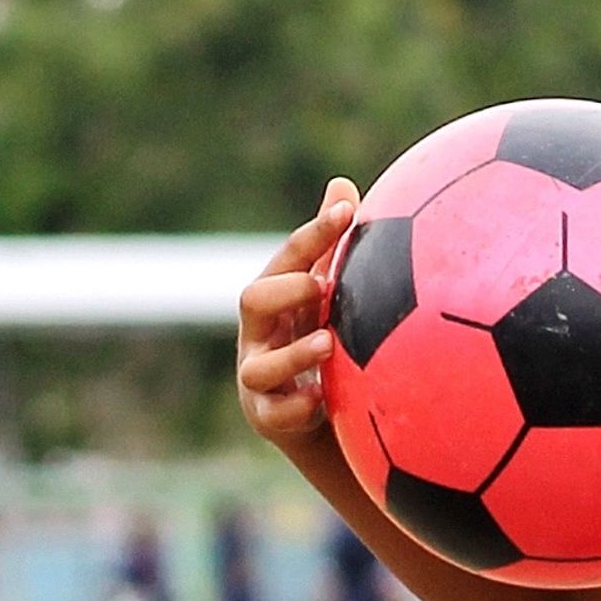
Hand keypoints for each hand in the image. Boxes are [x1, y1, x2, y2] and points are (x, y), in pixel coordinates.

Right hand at [235, 178, 356, 446]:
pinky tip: (321, 398)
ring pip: (259, 365)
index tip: (347, 212)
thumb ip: (330, 247)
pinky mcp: (267, 416)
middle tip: (323, 286)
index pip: (289, 257)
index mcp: (278, 295)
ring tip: (327, 343)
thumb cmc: (318, 336)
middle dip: (286, 289)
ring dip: (294, 354)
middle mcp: (260, 332)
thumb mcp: (326, 293)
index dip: (315, 233)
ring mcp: (260, 375)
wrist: (316, 414)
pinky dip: (296, 406)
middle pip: (253, 300)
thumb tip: (342, 184)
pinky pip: (274, 414)